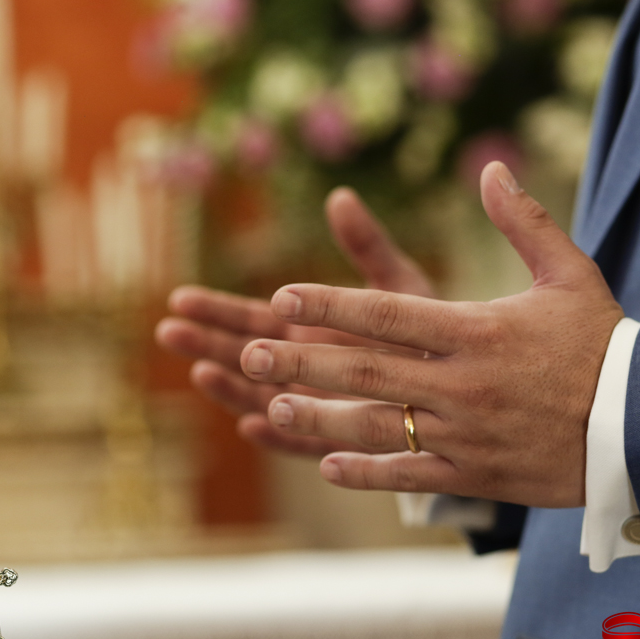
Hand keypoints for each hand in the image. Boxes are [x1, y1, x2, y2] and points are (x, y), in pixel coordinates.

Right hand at [155, 187, 435, 452]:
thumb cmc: (431, 332)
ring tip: (203, 373)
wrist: (470, 385)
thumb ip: (368, 247)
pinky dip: (277, 436)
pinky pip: (302, 441)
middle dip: (206, 343)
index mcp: (307, 330)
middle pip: (242, 356)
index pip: (251, 318)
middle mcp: (302, 369)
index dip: (215, 308)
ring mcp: (316, 406)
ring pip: (261, 398)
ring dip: (230, 388)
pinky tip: (253, 426)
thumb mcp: (398, 286)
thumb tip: (340, 196)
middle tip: (169, 331)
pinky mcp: (340, 440)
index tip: (180, 297)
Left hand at [240, 162, 621, 507]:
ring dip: (320, 419)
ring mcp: (467, 433)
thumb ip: (524, 221)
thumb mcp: (570, 274)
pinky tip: (327, 465)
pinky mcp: (477, 472)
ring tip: (272, 407)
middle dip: (301, 363)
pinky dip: (367, 473)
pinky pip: (412, 476)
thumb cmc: (602, 343)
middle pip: (366, 371)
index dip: (329, 306)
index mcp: (477, 330)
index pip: (387, 314)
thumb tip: (490, 168)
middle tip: (249, 356)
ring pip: (379, 428)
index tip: (282, 298)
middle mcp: (464, 383)